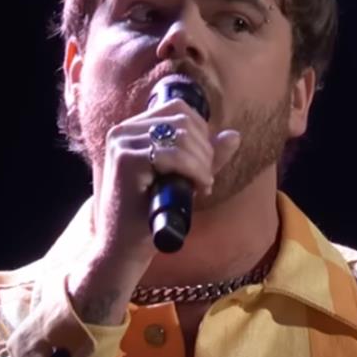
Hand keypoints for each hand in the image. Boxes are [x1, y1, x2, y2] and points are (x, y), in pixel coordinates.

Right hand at [68, 98, 240, 323]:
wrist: (122, 248)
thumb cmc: (148, 215)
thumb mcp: (180, 179)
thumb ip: (205, 157)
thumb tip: (234, 135)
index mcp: (132, 129)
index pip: (178, 108)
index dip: (202, 132)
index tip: (204, 163)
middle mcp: (123, 131)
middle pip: (183, 120)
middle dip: (205, 150)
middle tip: (205, 179)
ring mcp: (122, 144)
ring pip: (181, 136)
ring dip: (202, 162)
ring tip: (202, 185)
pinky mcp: (126, 161)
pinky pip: (173, 155)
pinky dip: (194, 170)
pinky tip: (198, 188)